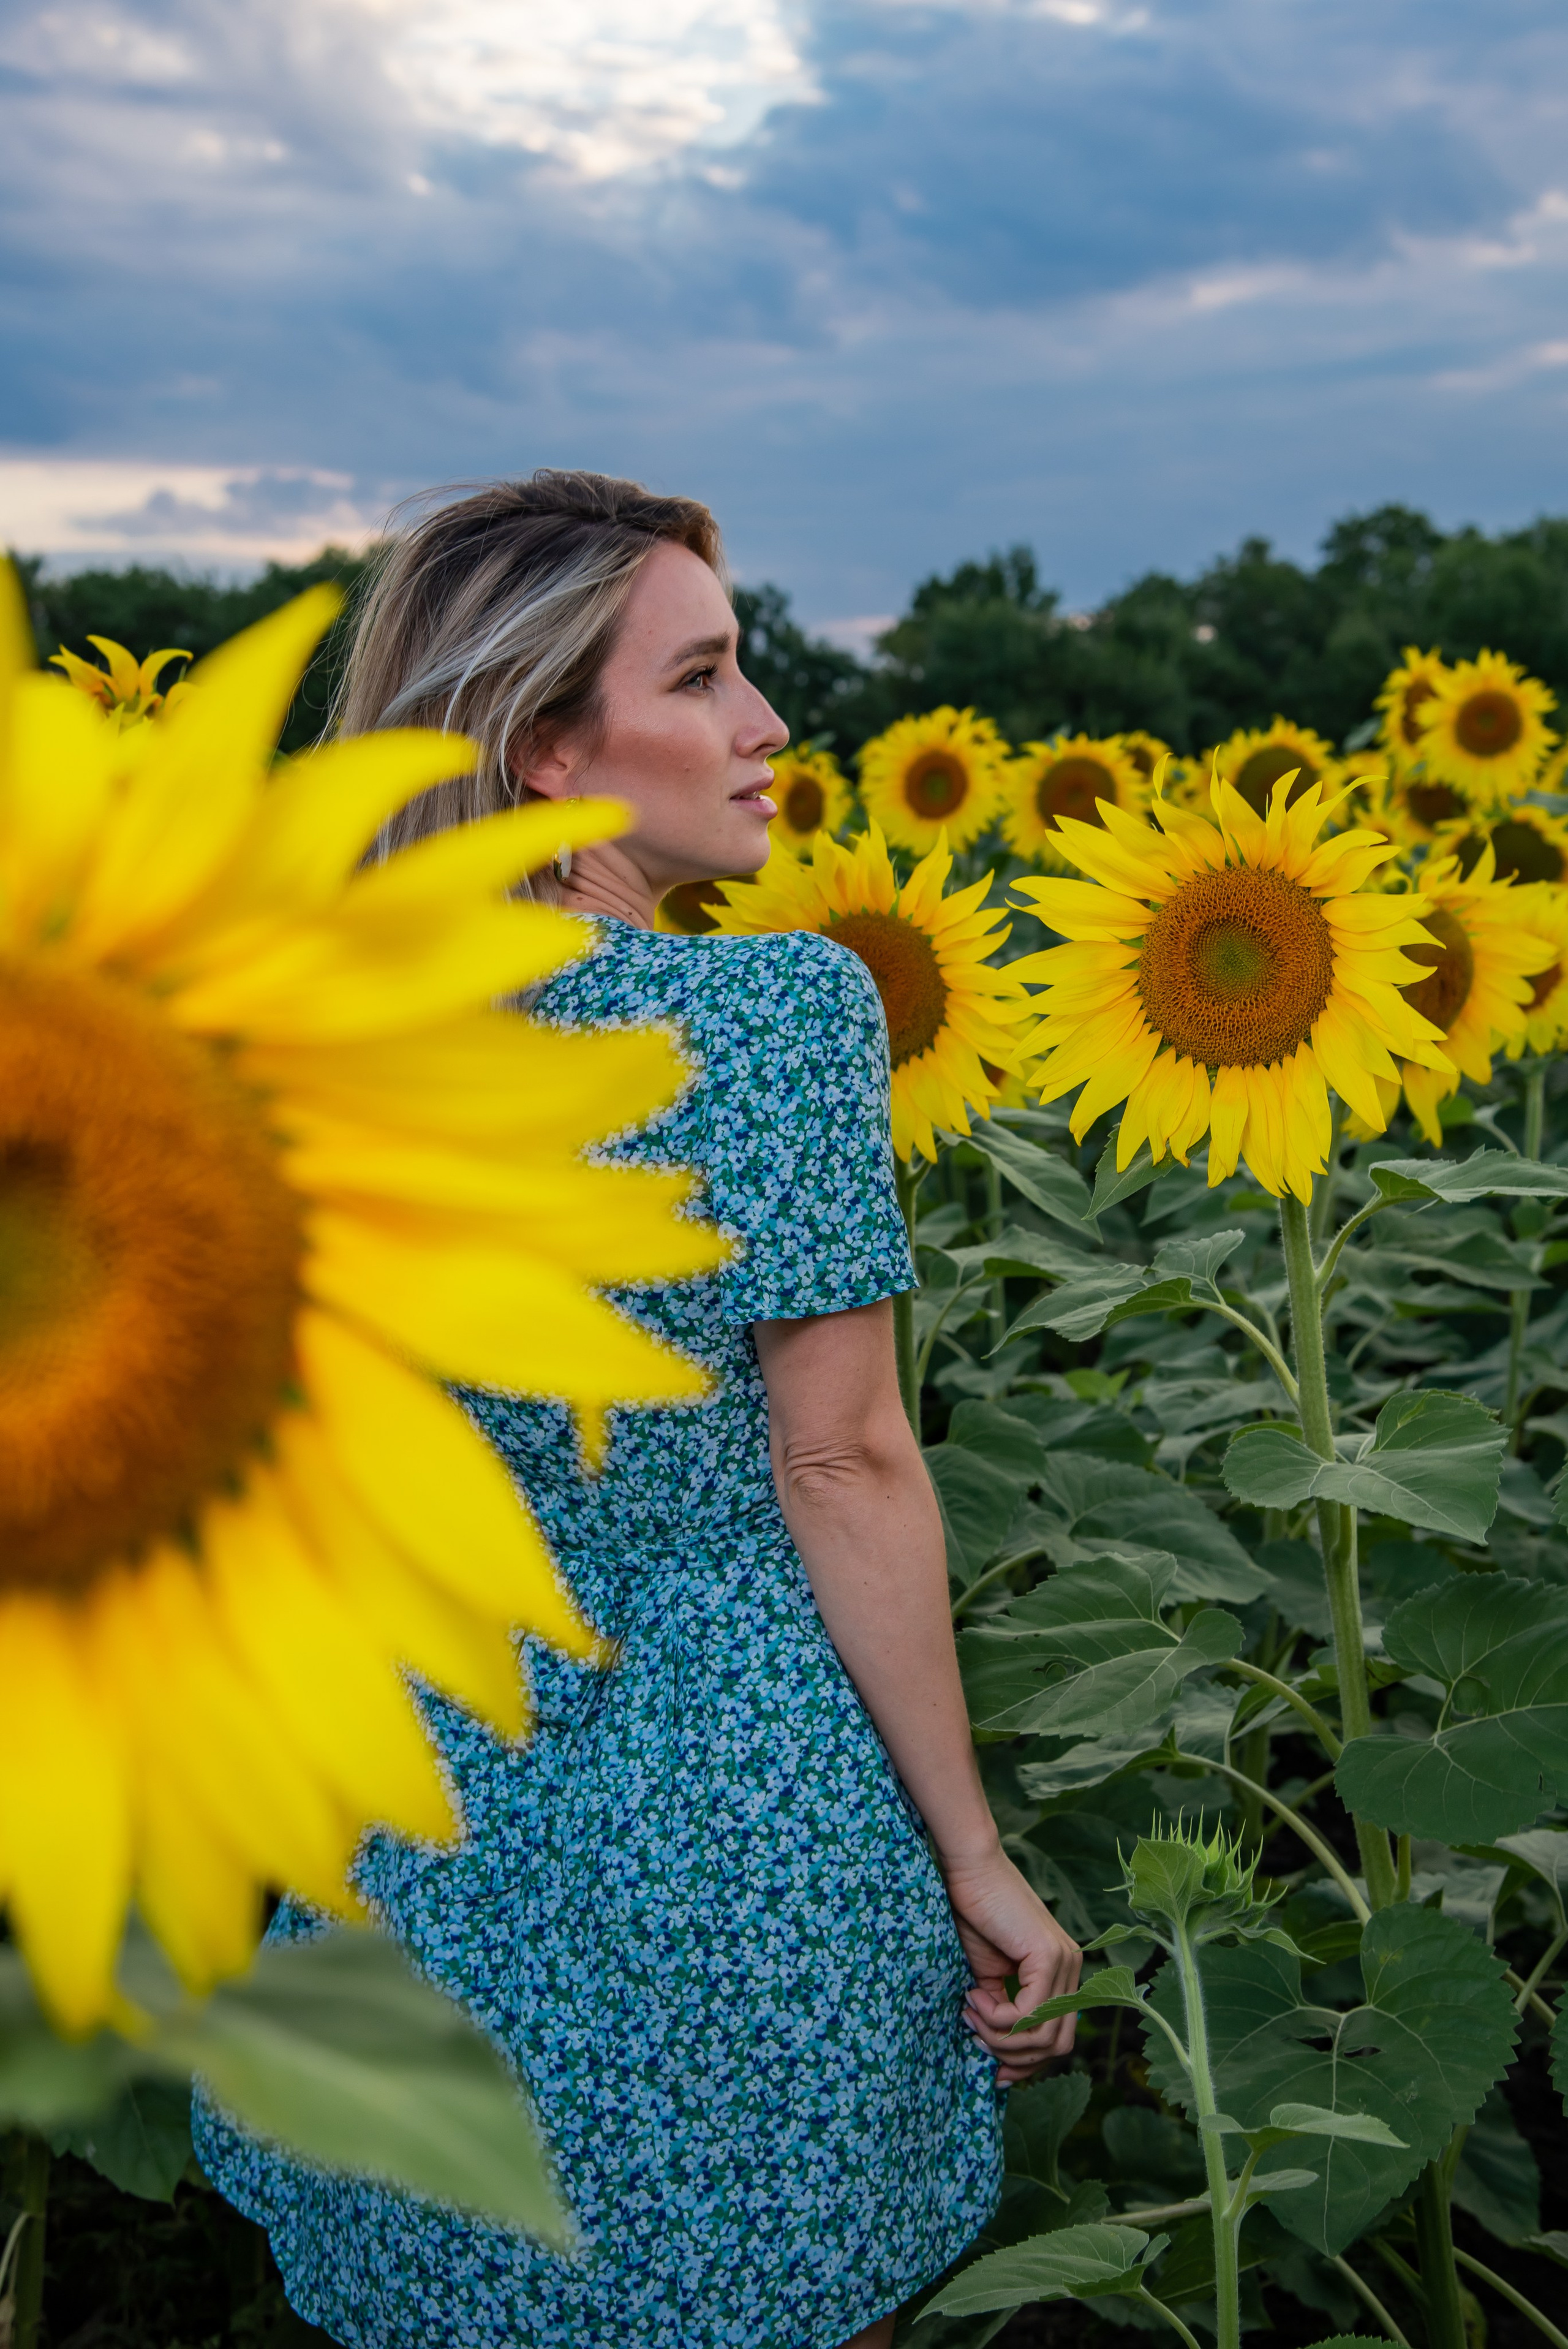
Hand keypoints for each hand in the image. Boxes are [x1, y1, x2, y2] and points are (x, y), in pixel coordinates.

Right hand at [940, 1845, 1081, 2085]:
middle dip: (1015, 2057)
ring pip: (1046, 2036)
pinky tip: (976, 1997)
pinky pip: (1030, 2012)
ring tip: (972, 2012)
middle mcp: (1071, 1969)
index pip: (1058, 2038)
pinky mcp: (1049, 1955)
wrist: (969, 1870)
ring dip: (1001, 2037)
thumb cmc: (973, 1915)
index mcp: (1061, 1974)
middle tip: (978, 2039)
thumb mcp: (989, 1977)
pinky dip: (999, 2017)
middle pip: (1058, 2045)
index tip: (993, 2070)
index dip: (1026, 2063)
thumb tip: (996, 2054)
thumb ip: (1002, 2010)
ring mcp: (1065, 1962)